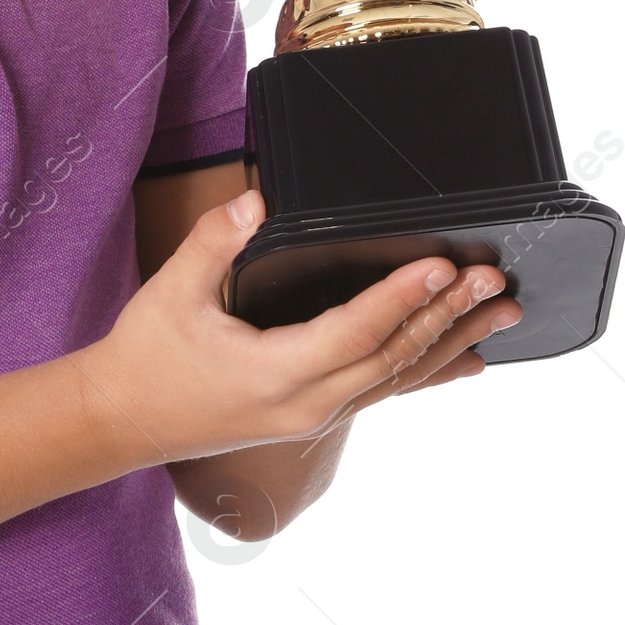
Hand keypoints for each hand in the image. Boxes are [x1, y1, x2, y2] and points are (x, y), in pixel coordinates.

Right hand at [86, 189, 521, 464]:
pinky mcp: (312, 415)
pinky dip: (428, 371)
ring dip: (452, 342)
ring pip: (397, 378)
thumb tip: (256, 202)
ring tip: (502, 314)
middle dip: (448, 316)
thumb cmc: (144, 359)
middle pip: (393, 357)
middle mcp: (306, 402)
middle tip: (494, 280)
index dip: (402, 297)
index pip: (354, 331)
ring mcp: (313, 415)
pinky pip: (382, 391)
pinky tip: (465, 359)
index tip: (443, 265)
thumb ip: (215, 243)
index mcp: (275, 373)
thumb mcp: (172, 292)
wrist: (121, 423)